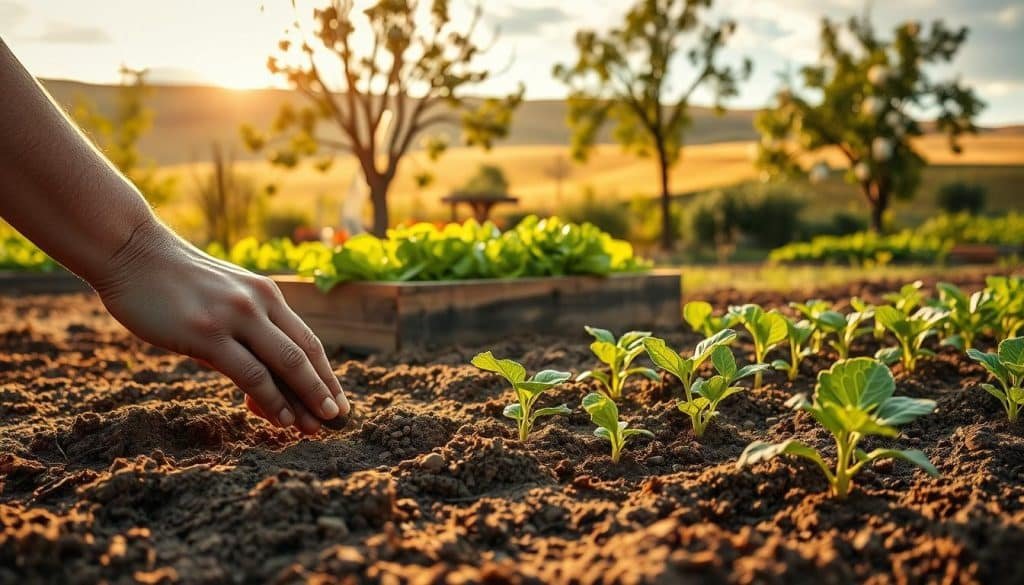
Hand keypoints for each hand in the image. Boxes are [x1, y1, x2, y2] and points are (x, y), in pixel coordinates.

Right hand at [90, 218, 349, 433]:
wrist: (130, 251)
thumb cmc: (172, 283)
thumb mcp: (222, 298)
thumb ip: (244, 331)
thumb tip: (259, 377)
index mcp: (266, 295)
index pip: (307, 341)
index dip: (326, 374)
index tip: (338, 401)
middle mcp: (259, 303)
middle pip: (305, 354)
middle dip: (325, 390)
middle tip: (338, 420)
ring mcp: (235, 317)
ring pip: (286, 364)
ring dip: (306, 399)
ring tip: (317, 427)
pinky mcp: (208, 334)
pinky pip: (251, 374)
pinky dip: (271, 399)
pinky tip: (283, 418)